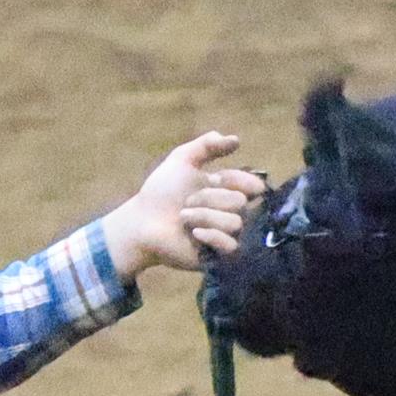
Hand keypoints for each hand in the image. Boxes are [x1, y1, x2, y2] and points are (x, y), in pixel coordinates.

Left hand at [102, 131, 262, 278]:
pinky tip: (194, 234)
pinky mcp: (220, 255)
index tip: (215, 178)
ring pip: (235, 222)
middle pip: (240, 202)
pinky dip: (211, 236)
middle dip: (210, 198)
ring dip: (204, 217)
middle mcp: (230, 212)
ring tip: (183, 218)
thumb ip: (207, 145)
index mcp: (226, 190)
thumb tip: (237, 140)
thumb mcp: (183, 160)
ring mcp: (226, 234)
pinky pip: (231, 245)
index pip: (252, 184)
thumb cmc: (161, 192)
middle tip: (186, 202)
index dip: (236, 180)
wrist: (142, 222)